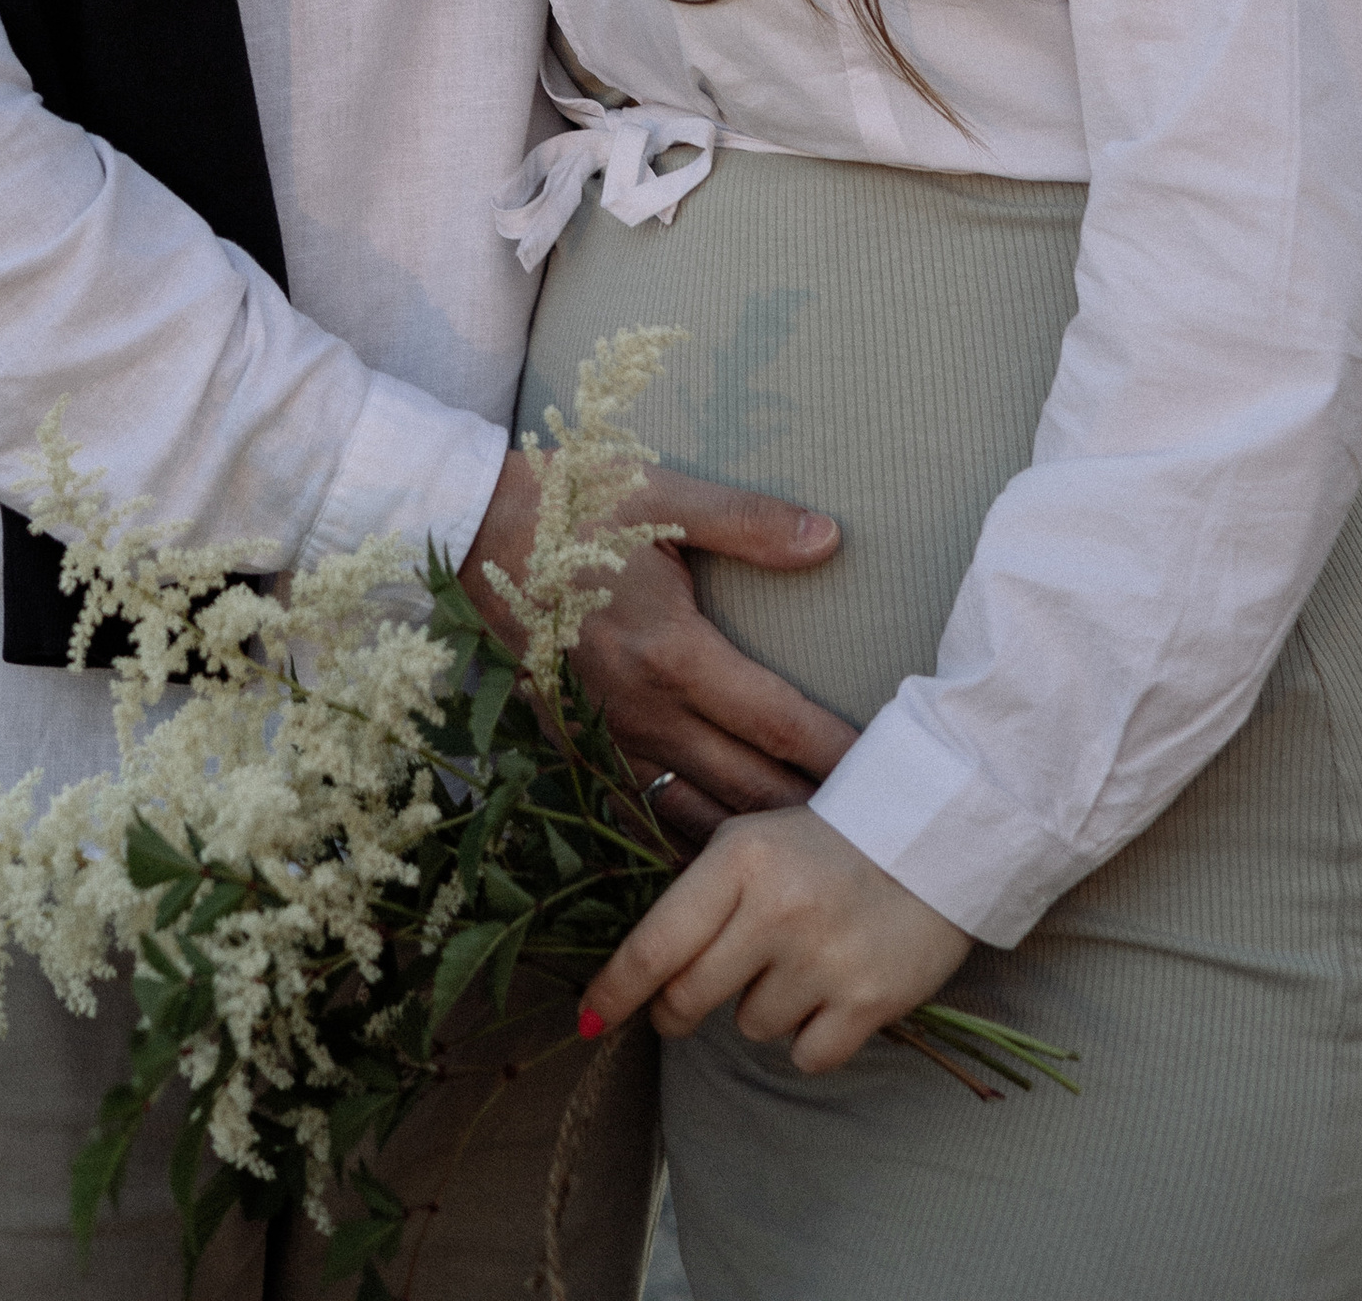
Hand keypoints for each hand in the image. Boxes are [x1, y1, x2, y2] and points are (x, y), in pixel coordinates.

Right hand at [463, 454, 855, 842]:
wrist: (473, 529)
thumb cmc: (575, 504)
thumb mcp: (663, 498)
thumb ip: (750, 523)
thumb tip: (830, 537)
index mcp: (673, 653)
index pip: (777, 722)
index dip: (836, 754)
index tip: (888, 779)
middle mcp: (642, 712)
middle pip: (747, 788)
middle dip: (811, 816)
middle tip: (871, 838)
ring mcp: (605, 738)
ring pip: (694, 817)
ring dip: (753, 842)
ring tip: (812, 861)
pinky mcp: (576, 747)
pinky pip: (639, 813)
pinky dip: (684, 842)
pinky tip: (719, 864)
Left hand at [580, 804, 970, 1073]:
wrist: (934, 836)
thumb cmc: (825, 842)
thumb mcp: (751, 842)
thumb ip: (696, 899)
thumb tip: (638, 974)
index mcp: (739, 860)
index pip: (656, 946)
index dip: (615, 991)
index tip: (590, 1018)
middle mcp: (777, 909)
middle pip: (690, 999)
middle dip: (680, 1008)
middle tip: (696, 995)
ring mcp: (824, 958)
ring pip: (750, 1027)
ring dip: (764, 1007)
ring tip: (801, 959)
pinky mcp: (870, 1001)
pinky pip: (806, 1057)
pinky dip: (813, 1037)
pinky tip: (833, 991)